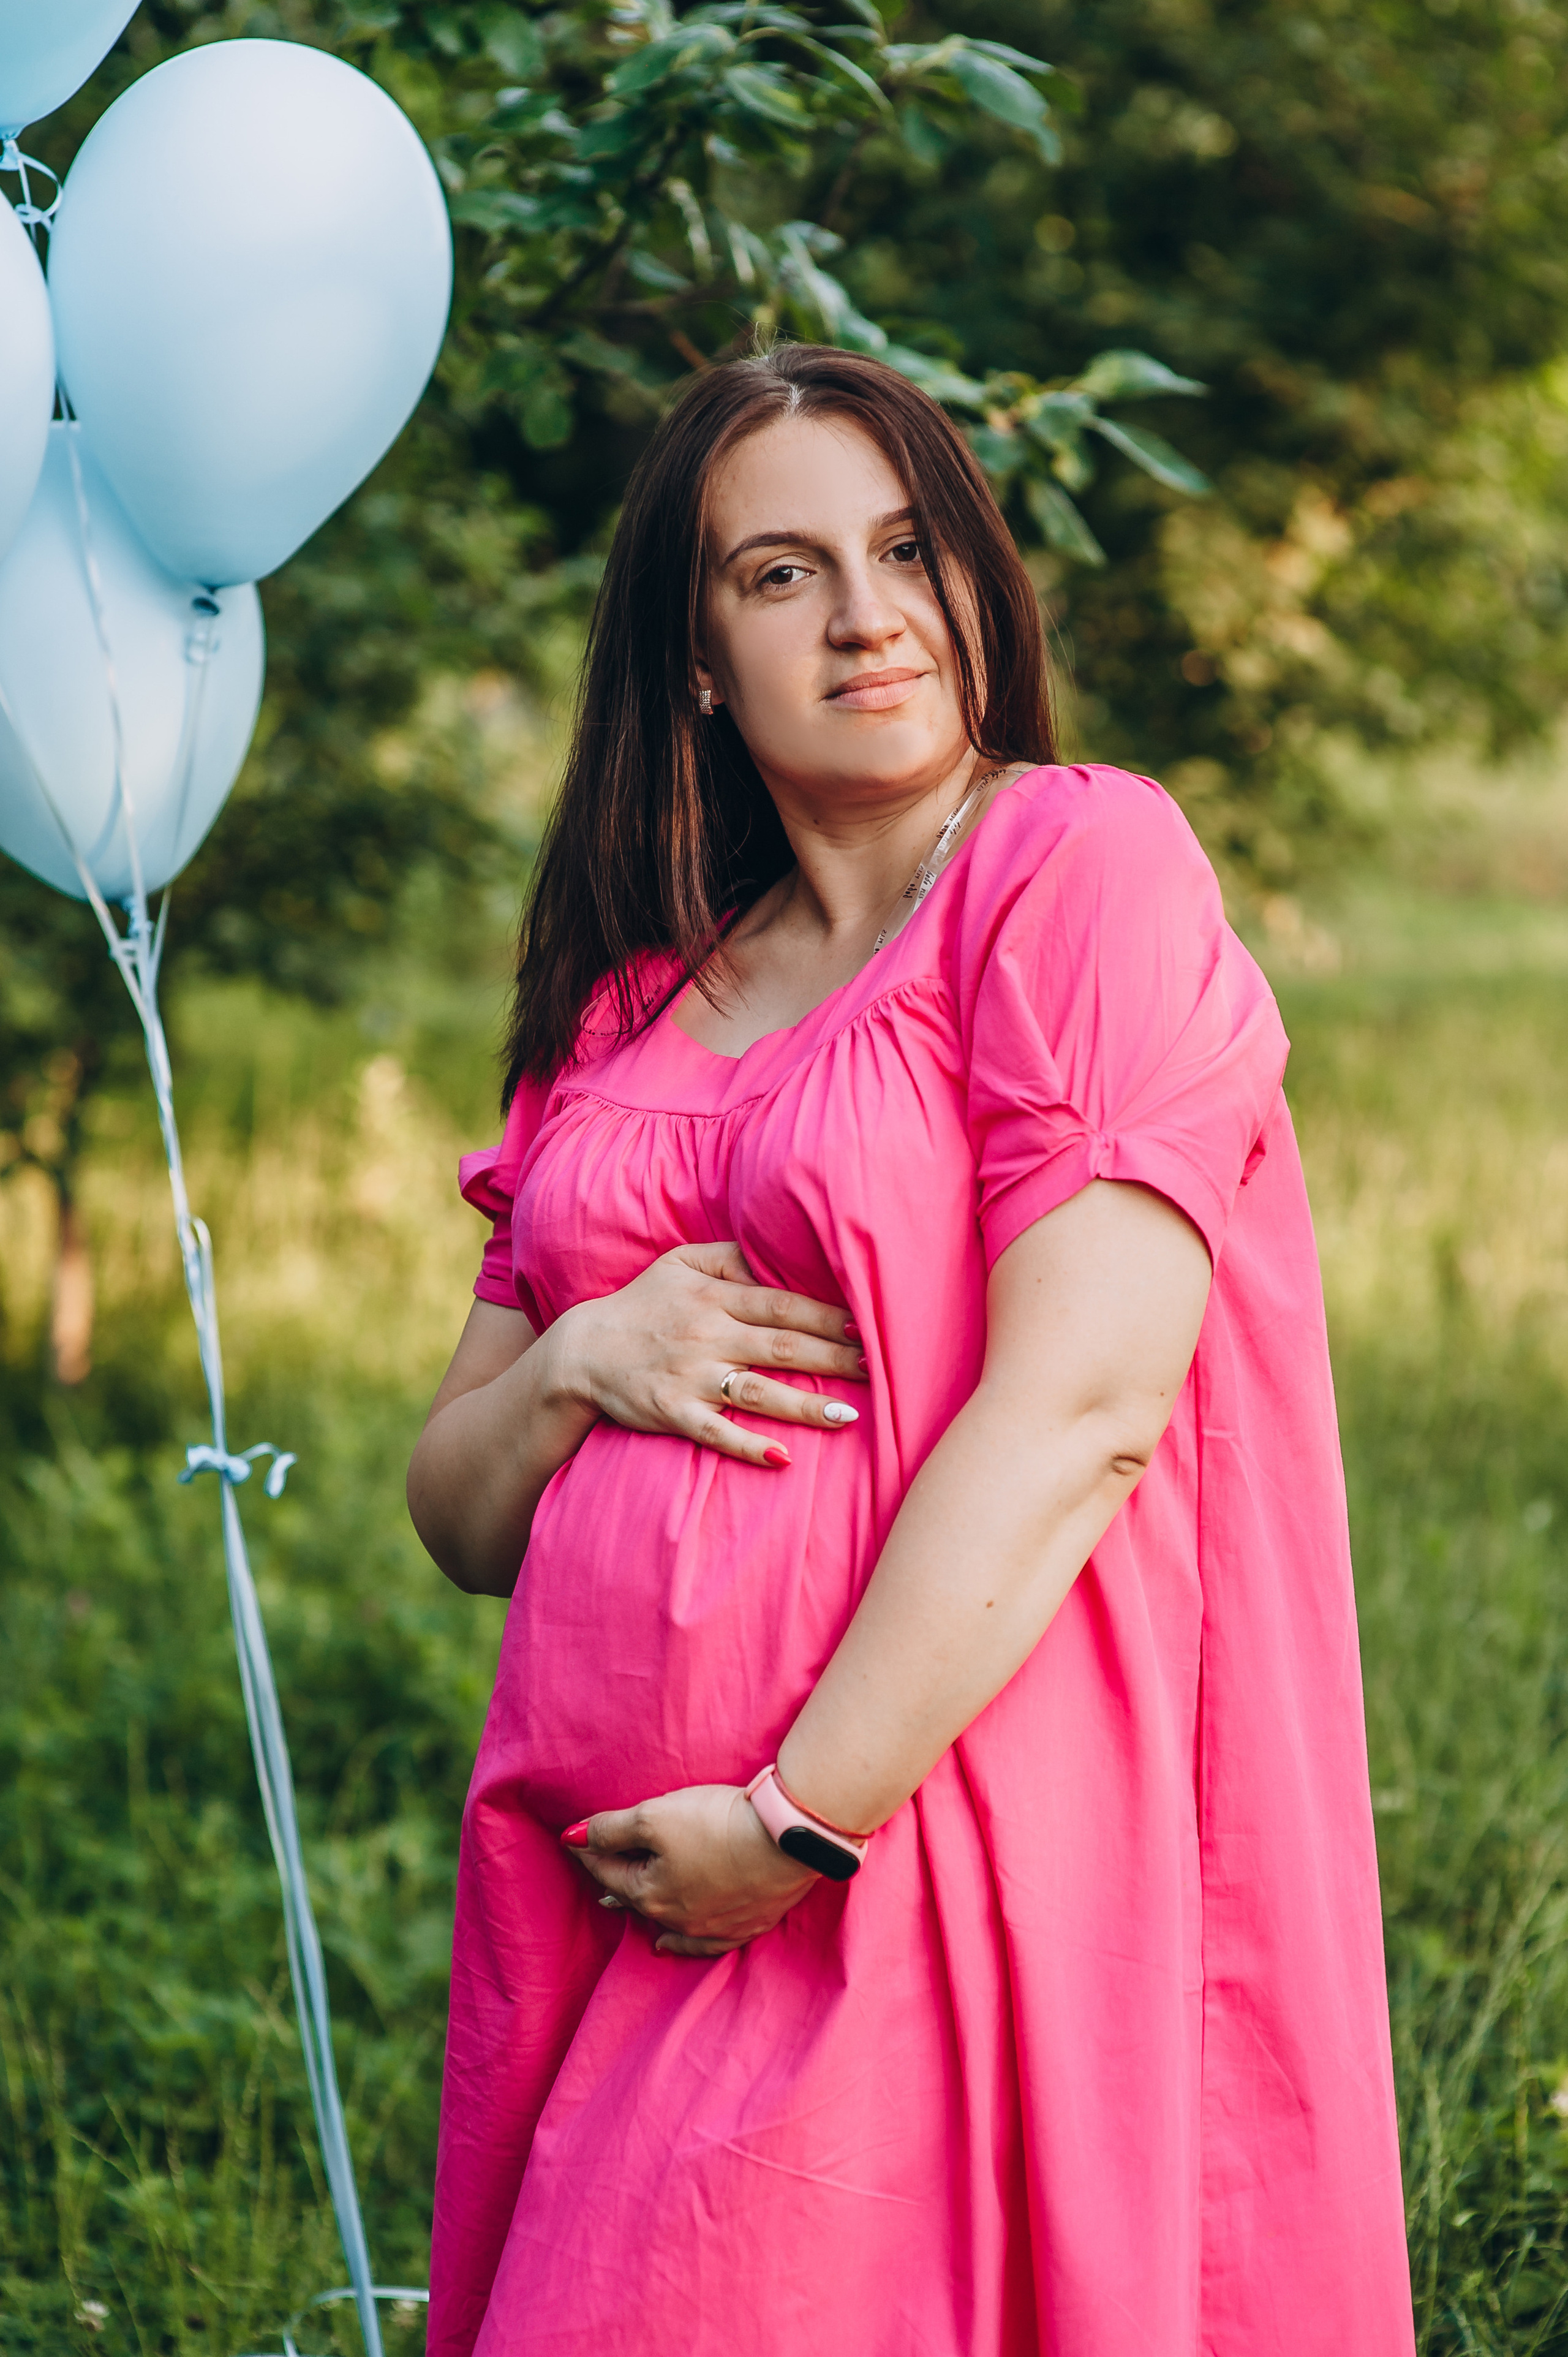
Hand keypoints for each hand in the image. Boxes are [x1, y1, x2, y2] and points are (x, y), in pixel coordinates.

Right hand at [544, 1241, 865, 1469]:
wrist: (580, 1352)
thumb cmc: (641, 1305)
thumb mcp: (679, 1263)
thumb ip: (731, 1257)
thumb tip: (777, 1257)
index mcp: (713, 1298)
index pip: (781, 1304)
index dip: (826, 1314)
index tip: (867, 1324)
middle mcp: (706, 1335)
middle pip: (780, 1346)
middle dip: (833, 1357)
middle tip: (879, 1366)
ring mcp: (689, 1377)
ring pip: (756, 1391)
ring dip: (804, 1404)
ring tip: (849, 1415)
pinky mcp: (671, 1413)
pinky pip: (715, 1433)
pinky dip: (747, 1446)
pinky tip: (783, 1458)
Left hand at [565, 1784, 819, 1956]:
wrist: (788, 1840)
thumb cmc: (717, 1824)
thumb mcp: (655, 1816)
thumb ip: (611, 1829)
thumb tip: (573, 1837)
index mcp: (649, 1893)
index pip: (608, 1869)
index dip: (590, 1848)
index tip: (574, 1836)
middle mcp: (676, 1918)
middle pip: (635, 1894)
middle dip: (614, 1878)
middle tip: (596, 1866)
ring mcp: (712, 1927)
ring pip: (665, 1920)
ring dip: (643, 1907)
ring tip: (620, 1902)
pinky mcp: (745, 1924)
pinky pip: (703, 1942)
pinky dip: (682, 1942)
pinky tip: (668, 1943)